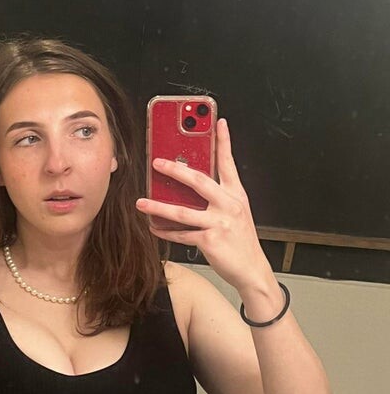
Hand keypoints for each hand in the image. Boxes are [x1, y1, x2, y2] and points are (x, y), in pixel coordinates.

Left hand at [136, 118, 269, 291]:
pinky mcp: (210, 240)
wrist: (252, 271)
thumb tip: (192, 183)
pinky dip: (165, 232)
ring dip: (158, 206)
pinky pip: (181, 234)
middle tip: (157, 162)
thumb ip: (219, 197)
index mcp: (236, 195)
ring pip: (182, 212)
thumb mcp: (236, 213)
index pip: (229, 163)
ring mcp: (220, 223)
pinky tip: (154, 228)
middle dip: (175, 170)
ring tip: (141, 202)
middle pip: (199, 181)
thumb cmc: (241, 242)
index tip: (218, 122)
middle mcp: (229, 205)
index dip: (224, 141)